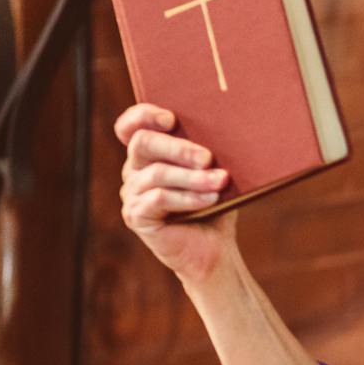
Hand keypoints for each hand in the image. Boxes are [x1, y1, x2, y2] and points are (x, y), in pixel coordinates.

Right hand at [115, 103, 239, 284]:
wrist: (214, 249)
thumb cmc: (215, 205)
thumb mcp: (213, 173)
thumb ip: (209, 151)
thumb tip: (231, 128)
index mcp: (150, 152)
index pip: (132, 125)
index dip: (144, 116)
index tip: (171, 119)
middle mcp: (134, 169)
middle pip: (143, 143)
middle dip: (179, 148)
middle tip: (208, 157)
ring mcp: (132, 193)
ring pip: (157, 174)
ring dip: (193, 177)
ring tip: (220, 181)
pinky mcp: (136, 216)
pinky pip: (158, 199)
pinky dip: (188, 198)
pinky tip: (210, 199)